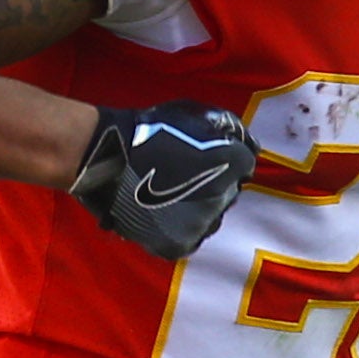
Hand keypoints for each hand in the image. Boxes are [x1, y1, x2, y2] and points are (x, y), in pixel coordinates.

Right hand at [71, 101, 255, 257]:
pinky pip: (188, 238)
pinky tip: (160, 211)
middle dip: (211, 184)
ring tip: (168, 193)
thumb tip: (250, 146)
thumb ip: (229, 127)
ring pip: (209, 219)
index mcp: (235, 161)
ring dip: (196, 209)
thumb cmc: (150, 129)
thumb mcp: (196, 114)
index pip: (245, 165)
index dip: (224, 159)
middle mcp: (225, 195)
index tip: (202, 156)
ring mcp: (202, 223)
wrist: (108, 156)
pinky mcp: (179, 243)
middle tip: (180, 174)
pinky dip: (178, 228)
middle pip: (228, 194)